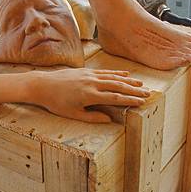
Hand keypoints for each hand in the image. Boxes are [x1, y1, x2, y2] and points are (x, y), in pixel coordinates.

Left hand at [32, 68, 149, 122]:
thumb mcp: (72, 114)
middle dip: (134, 90)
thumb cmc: (55, 103)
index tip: (141, 102)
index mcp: (90, 95)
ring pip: (114, 78)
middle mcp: (92, 83)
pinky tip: (126, 75)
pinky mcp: (86, 71)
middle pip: (118, 86)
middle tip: (148, 94)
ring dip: (129, 81)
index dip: (130, 100)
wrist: (42, 85)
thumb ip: (92, 118)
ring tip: (141, 85)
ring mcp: (89, 75)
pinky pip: (105, 72)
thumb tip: (109, 120)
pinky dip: (117, 73)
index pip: (115, 98)